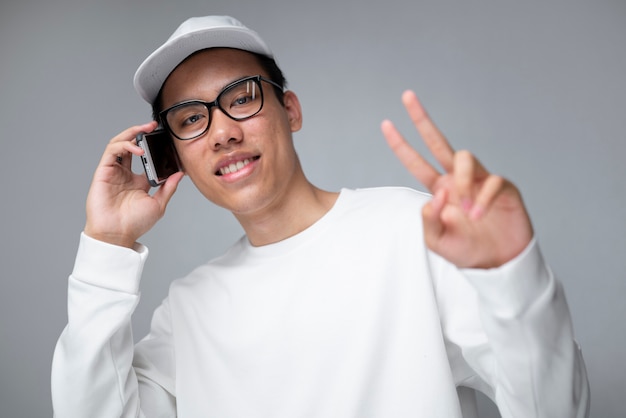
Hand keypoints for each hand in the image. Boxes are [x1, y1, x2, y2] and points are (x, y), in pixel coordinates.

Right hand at [84, 122, 183, 247]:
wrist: (117, 235)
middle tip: (152, 125)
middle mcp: (124, 174)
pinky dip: (124, 146)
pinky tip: (137, 150)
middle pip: (130, 145)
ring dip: (131, 134)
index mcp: (138, 181)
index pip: (144, 157)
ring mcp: (113, 172)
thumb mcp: (158, 204)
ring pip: (118, 144)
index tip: (164, 139)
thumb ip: (169, 188)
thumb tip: (180, 174)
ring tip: (144, 130)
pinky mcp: (103, 172)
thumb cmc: (135, 224)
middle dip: (140, 132)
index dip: (152, 146)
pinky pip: (111, 152)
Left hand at [381, 91, 532, 268]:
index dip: (401, 145)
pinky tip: (480, 215)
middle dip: (422, 119)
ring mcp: (480, 180)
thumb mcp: (437, 241)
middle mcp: (457, 178)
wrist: (498, 262)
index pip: (416, 162)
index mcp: (439, 188)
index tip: (385, 124)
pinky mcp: (503, 187)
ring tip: (467, 212)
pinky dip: (483, 198)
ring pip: (465, 157)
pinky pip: (492, 181)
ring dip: (462, 182)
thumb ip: (428, 221)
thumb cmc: (466, 248)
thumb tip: (433, 196)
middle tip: (406, 95)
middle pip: (438, 142)